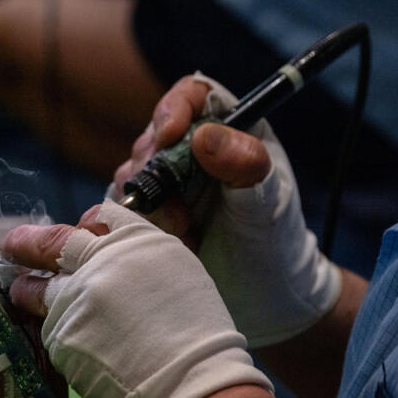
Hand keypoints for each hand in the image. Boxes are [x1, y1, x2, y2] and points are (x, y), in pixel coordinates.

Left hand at [0, 200, 272, 397]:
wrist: (192, 387)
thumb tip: (112, 260)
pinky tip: (70, 344)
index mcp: (137, 240)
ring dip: (26, 290)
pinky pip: (50, 328)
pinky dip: (56, 332)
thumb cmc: (200, 336)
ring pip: (35, 289)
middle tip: (12, 245)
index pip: (98, 216)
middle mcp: (100, 260)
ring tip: (21, 291)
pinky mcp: (60, 335)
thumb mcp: (178, 274)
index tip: (75, 235)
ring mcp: (75, 297)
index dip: (84, 226)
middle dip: (26, 243)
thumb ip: (140, 259)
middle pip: (50, 242)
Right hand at [112, 73, 341, 346]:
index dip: (174, 108)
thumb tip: (202, 136)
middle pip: (153, 137)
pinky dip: (133, 225)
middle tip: (179, 209)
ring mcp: (167, 185)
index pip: (193, 96)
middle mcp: (192, 152)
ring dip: (148, 204)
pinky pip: (121, 209)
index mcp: (230, 130)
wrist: (263, 301)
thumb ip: (244, 164)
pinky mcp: (147, 217)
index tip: (167, 137)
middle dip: (156, 169)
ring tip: (181, 233)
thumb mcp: (267, 202)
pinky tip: (161, 244)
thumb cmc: (275, 243)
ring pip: (132, 173)